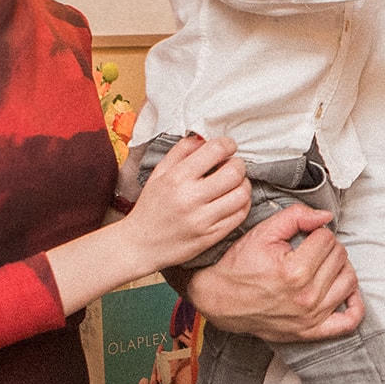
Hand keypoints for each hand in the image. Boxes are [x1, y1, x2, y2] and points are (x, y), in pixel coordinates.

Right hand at [123, 135, 250, 271]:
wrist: (140, 245)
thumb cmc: (150, 207)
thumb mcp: (159, 173)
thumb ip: (181, 151)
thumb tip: (204, 137)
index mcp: (176, 178)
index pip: (215, 150)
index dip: (228, 144)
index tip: (228, 146)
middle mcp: (190, 198)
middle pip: (234, 172)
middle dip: (238, 164)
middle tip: (232, 165)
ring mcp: (202, 220)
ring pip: (242, 195)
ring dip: (244, 184)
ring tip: (235, 184)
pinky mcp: (211, 236)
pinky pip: (240, 216)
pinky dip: (243, 204)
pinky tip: (234, 200)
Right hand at [183, 204, 361, 342]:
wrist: (219, 299)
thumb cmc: (239, 265)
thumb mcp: (262, 233)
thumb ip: (296, 217)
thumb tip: (325, 217)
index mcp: (295, 271)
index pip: (327, 239)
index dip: (315, 232)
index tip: (303, 236)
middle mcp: (306, 296)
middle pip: (340, 257)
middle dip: (327, 246)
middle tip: (310, 248)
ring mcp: (310, 317)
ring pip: (349, 281)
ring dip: (341, 267)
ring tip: (324, 263)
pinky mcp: (310, 331)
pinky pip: (347, 322)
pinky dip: (355, 306)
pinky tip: (348, 292)